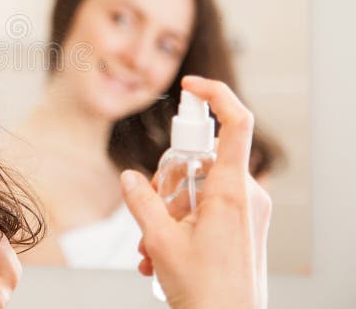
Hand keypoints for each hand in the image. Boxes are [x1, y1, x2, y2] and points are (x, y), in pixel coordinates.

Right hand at [121, 76, 271, 308]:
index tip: (190, 86)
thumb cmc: (206, 292)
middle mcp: (245, 196)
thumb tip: (129, 177)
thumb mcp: (160, 242)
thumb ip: (141, 202)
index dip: (215, 95)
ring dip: (168, 212)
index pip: (236, 124)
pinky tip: (159, 255)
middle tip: (150, 213)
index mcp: (231, 191)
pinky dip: (180, 225)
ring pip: (199, 188)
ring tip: (149, 248)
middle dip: (167, 182)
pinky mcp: (244, 227)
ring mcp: (247, 213)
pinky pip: (206, 209)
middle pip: (201, 160)